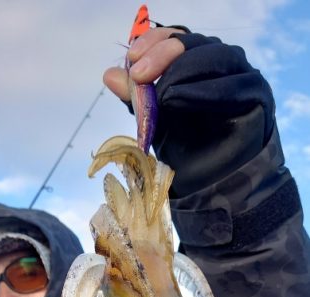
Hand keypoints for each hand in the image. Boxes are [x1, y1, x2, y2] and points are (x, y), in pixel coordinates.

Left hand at [104, 29, 274, 196]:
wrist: (214, 186)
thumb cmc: (187, 151)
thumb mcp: (155, 122)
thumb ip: (138, 100)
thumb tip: (109, 75)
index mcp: (198, 63)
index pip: (178, 37)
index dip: (154, 41)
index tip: (131, 59)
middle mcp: (223, 64)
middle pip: (196, 43)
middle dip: (164, 54)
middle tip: (139, 74)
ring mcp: (244, 76)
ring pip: (218, 56)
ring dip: (183, 69)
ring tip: (160, 94)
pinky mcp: (258, 95)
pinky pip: (235, 84)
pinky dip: (205, 90)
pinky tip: (180, 99)